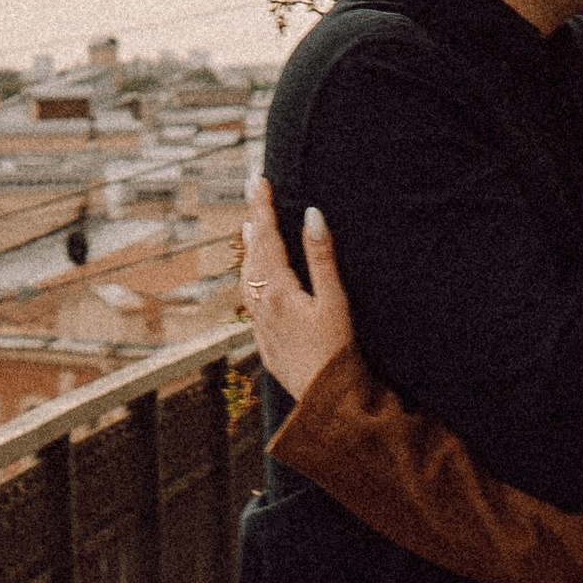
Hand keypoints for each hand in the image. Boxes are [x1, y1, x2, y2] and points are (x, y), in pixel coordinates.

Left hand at [240, 179, 353, 403]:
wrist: (323, 402)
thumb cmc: (336, 354)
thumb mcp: (335, 301)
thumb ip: (322, 258)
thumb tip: (312, 215)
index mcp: (277, 290)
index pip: (266, 237)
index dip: (262, 207)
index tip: (259, 180)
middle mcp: (261, 305)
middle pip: (252, 254)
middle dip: (253, 221)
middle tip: (253, 192)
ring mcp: (260, 324)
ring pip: (247, 277)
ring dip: (249, 250)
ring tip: (248, 228)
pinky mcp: (265, 341)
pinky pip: (251, 299)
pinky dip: (251, 278)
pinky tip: (256, 279)